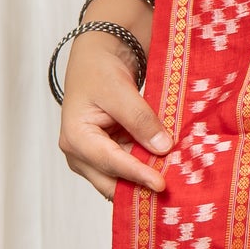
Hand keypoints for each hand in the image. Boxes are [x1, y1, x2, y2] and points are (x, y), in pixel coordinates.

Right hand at [58, 0, 168, 199]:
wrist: (98, 59)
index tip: (161, 184)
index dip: (137, 175)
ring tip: (173, 179)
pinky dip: (145, 169)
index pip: (110, 162)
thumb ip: (141, 119)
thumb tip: (163, 147)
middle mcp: (79, 155)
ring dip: (145, 180)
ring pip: (121, 180)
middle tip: (172, 189)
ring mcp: (92, 159)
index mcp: (76, 138)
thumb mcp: (120, 91)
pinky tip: (166, 168)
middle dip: (140, 187)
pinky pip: (128, 170)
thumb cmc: (100, 70)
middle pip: (112, 182)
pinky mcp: (107, 157)